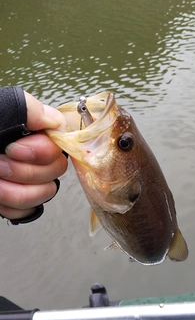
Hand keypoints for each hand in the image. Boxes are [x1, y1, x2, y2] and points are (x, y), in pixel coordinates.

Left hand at [0, 92, 67, 220]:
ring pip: (44, 193)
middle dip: (25, 171)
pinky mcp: (14, 200)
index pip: (58, 143)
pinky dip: (11, 205)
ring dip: (16, 190)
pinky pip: (29, 209)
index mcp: (27, 132)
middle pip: (54, 171)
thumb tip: (55, 121)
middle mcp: (29, 155)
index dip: (41, 151)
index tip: (13, 149)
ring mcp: (23, 179)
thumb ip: (27, 109)